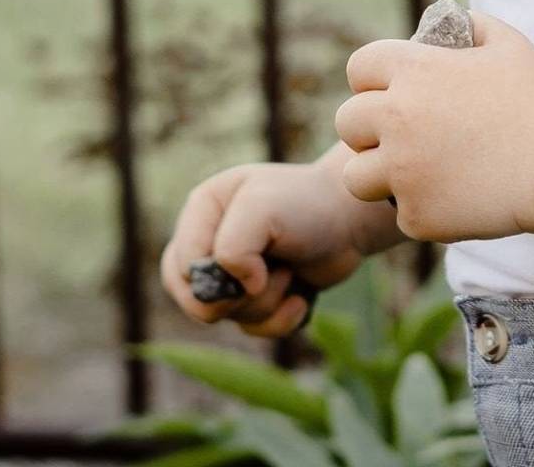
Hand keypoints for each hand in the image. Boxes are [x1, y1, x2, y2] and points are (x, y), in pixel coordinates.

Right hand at [158, 160, 365, 339]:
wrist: (352, 218)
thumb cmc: (307, 204)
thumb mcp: (262, 209)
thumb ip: (231, 248)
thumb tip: (238, 290)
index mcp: (203, 210)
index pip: (180, 267)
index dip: (216, 276)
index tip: (256, 260)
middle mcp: (211, 239)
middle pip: (197, 301)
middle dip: (240, 297)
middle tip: (270, 273)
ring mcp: (233, 269)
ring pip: (228, 318)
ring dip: (266, 304)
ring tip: (290, 272)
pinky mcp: (258, 294)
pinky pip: (252, 329)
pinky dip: (280, 320)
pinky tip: (300, 296)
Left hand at [334, 9, 533, 243]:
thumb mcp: (506, 42)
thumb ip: (471, 24)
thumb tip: (450, 20)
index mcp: (413, 71)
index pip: (359, 68)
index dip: (372, 79)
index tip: (389, 92)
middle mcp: (397, 119)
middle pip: (347, 122)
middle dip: (368, 127)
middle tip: (396, 135)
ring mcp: (403, 171)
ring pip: (356, 175)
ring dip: (377, 173)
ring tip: (407, 171)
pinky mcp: (415, 214)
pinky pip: (399, 211)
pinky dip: (420, 207)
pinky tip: (450, 196)